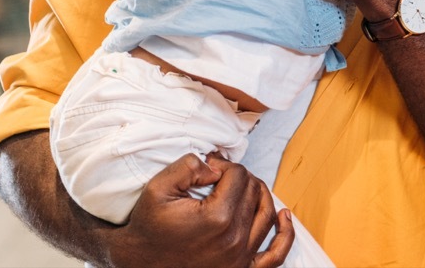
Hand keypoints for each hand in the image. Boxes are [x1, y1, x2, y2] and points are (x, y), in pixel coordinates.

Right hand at [108, 153, 290, 267]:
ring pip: (266, 214)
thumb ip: (189, 166)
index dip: (224, 165)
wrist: (140, 263)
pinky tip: (283, 216)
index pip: (239, 176)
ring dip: (259, 194)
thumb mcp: (159, 187)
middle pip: (253, 191)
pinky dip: (285, 234)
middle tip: (219, 176)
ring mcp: (240, 258)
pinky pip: (276, 255)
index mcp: (217, 217)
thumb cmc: (149, 226)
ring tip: (245, 185)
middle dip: (238, 177)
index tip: (209, 168)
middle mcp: (234, 239)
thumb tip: (216, 166)